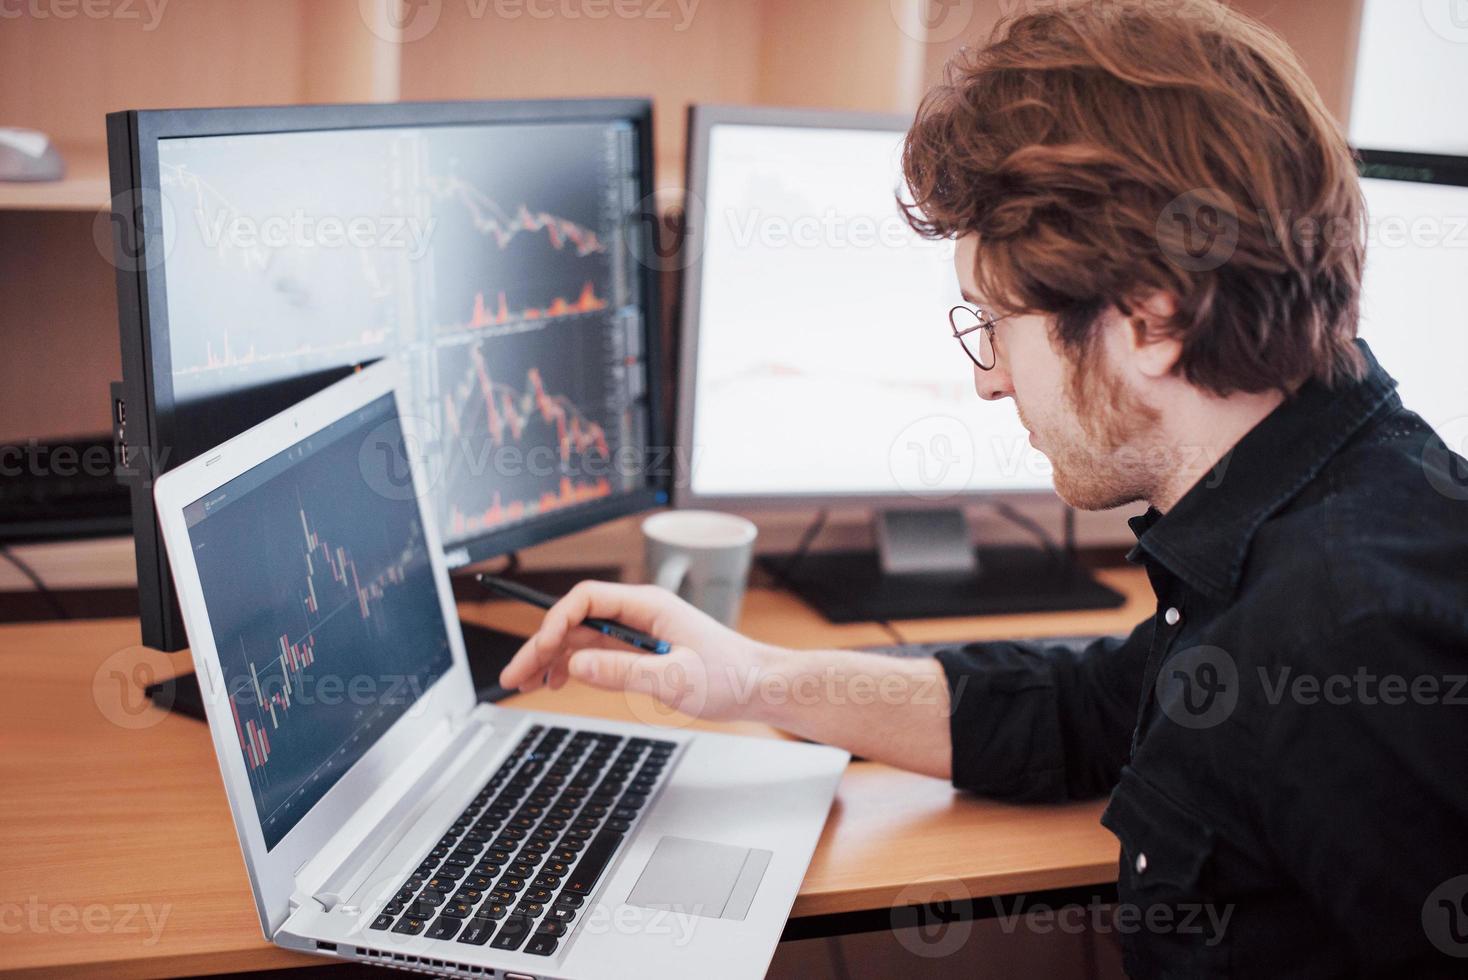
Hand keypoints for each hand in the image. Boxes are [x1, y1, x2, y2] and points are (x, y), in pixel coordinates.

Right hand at [497, 581, 779, 721]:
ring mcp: (639, 631)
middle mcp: (639, 612)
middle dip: (542, 645)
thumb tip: (576, 664)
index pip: (586, 599)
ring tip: (526, 683)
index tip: (541, 649)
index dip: (556, 620)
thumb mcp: (675, 678)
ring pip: (581, 636)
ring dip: (551, 657)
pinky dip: (573, 665)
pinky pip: (597, 650)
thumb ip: (623, 670)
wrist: (758, 685)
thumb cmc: (729, 677)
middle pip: (576, 619)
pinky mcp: (641, 649)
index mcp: (648, 606)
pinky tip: (558, 681)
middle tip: (513, 675)